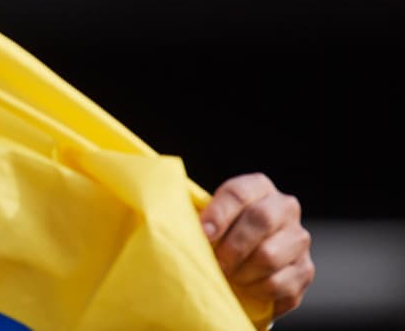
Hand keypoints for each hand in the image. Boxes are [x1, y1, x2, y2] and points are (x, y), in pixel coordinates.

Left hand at [200, 172, 314, 320]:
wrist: (245, 262)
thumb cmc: (219, 233)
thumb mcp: (208, 216)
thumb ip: (195, 211)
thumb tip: (171, 218)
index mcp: (258, 186)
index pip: (238, 193)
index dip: (218, 214)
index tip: (203, 235)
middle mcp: (285, 207)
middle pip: (261, 220)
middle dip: (231, 247)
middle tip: (215, 263)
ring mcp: (299, 238)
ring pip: (270, 255)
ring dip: (242, 272)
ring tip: (228, 276)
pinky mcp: (305, 270)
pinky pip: (280, 284)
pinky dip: (256, 290)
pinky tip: (245, 288)